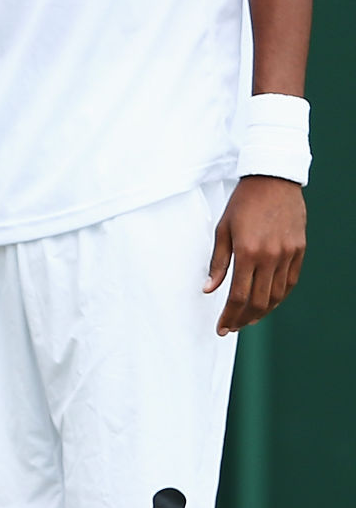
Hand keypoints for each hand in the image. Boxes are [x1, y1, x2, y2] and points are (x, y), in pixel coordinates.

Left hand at [204, 175, 305, 333]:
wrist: (272, 179)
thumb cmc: (242, 202)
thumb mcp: (222, 229)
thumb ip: (217, 262)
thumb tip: (208, 289)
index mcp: (247, 251)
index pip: (238, 296)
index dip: (229, 316)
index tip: (221, 328)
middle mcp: (270, 257)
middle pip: (259, 302)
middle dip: (243, 319)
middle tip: (232, 327)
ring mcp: (288, 255)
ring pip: (277, 296)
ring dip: (262, 312)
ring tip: (247, 318)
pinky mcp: (299, 251)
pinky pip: (290, 282)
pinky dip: (279, 297)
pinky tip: (267, 302)